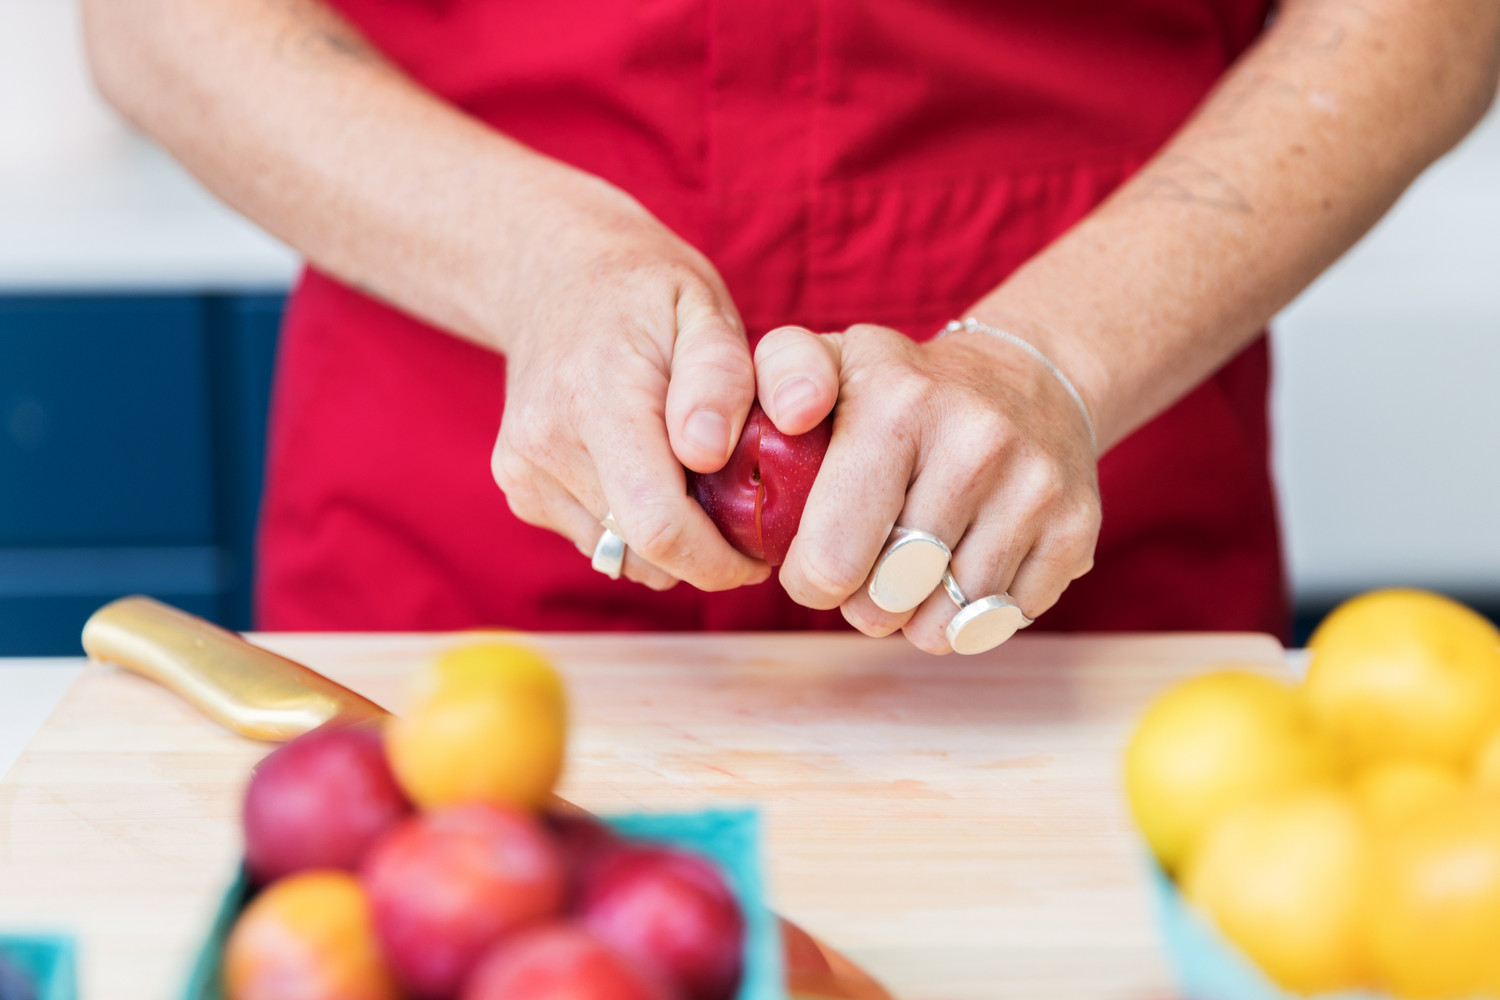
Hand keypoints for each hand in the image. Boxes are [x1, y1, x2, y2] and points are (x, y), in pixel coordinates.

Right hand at [489, 171, 769, 591]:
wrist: (554, 273)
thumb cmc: (648, 291)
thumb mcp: (704, 309)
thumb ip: (719, 377)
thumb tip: (708, 453)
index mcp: (598, 397)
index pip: (658, 524)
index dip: (718, 561)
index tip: (760, 556)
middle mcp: (546, 442)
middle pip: (640, 551)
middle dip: (702, 554)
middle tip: (742, 515)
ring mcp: (523, 469)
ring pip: (619, 554)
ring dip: (667, 542)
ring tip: (692, 479)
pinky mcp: (519, 488)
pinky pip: (595, 540)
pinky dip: (631, 526)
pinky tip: (647, 471)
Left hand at [752, 322, 1101, 651]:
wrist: (1029, 381)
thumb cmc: (898, 389)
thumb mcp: (830, 359)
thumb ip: (777, 374)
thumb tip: (765, 425)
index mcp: (899, 402)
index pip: (833, 555)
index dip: (809, 580)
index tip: (811, 567)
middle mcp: (976, 442)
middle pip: (887, 599)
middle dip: (860, 603)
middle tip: (863, 572)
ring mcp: (1035, 489)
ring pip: (945, 623)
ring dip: (913, 618)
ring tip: (910, 573)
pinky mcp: (1077, 532)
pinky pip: (999, 621)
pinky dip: (969, 616)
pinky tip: (961, 568)